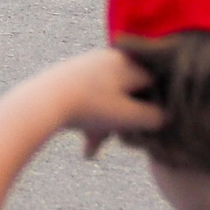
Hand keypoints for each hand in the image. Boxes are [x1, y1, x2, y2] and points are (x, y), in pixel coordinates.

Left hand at [39, 48, 163, 158]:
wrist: (42, 101)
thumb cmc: (91, 109)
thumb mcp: (129, 118)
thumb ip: (155, 118)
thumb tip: (166, 116)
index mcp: (129, 63)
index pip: (154, 83)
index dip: (155, 107)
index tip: (148, 127)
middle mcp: (111, 58)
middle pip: (129, 94)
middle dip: (125, 122)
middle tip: (119, 143)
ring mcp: (89, 65)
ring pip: (108, 100)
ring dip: (104, 126)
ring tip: (91, 151)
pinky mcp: (72, 75)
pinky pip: (90, 99)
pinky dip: (90, 120)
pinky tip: (84, 146)